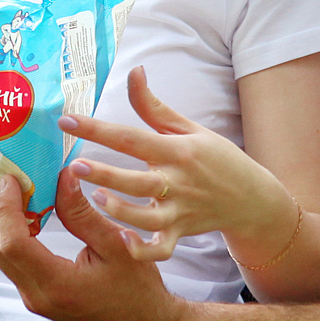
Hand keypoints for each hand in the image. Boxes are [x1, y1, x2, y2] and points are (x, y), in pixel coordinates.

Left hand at [0, 166, 188, 320]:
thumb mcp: (117, 245)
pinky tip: (17, 206)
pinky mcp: (37, 294)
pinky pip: (12, 260)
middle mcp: (37, 295)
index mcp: (57, 285)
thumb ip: (83, 212)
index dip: (5, 206)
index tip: (9, 175)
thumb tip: (63, 174)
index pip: (14, 243)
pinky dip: (8, 230)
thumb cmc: (139, 292)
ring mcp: (34, 297)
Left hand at [58, 65, 299, 261]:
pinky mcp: (182, 233)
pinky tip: (124, 239)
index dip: (98, 129)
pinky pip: (161, 249)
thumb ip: (154, 106)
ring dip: (122, 211)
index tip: (67, 120)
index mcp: (177, 151)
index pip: (132, 138)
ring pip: (147, 218)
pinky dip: (144, 249)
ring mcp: (180, 211)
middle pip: (138, 180)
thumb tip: (133, 71)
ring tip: (97, 199)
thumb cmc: (216, 158)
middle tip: (75, 166)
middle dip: (106, 174)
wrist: (253, 198)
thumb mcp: (189, 128)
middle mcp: (178, 182)